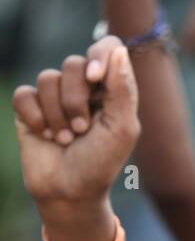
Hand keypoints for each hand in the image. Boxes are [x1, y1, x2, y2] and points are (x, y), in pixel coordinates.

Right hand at [12, 37, 139, 207]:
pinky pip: (25, 94)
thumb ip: (122, 88)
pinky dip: (35, 117)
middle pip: (73, 63)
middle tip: (82, 130)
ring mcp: (54, 96)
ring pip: (47, 78)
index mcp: (110, 88)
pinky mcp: (29, 108)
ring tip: (66, 139)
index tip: (95, 77)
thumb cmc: (101, 163)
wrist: (69, 193)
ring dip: (58, 115)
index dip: (98, 55)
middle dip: (76, 100)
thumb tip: (119, 48)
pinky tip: (45, 136)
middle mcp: (82, 87)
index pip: (107, 47)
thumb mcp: (121, 129)